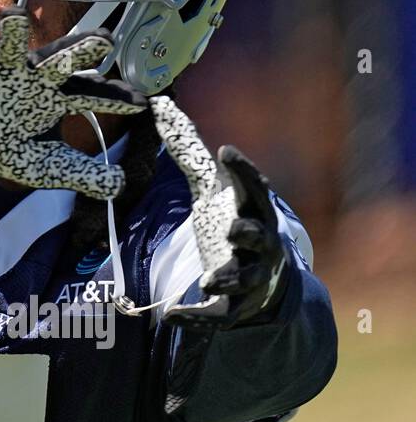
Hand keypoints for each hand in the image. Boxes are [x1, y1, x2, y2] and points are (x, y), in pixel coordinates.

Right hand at [0, 9, 146, 199]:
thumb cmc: (7, 146)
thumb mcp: (46, 167)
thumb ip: (82, 174)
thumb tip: (120, 184)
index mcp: (56, 97)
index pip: (91, 94)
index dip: (114, 98)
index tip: (141, 104)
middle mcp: (34, 76)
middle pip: (62, 58)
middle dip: (82, 47)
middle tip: (104, 40)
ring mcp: (3, 68)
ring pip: (12, 40)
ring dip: (13, 28)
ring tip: (15, 19)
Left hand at [151, 95, 287, 329]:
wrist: (263, 282)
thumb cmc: (234, 223)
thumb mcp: (213, 188)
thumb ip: (188, 151)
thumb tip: (159, 104)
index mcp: (253, 211)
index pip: (253, 188)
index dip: (243, 170)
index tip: (225, 151)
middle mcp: (258, 244)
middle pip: (259, 236)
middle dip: (249, 232)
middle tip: (233, 228)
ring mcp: (248, 278)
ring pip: (243, 280)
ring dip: (227, 279)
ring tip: (209, 279)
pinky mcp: (233, 307)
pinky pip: (217, 315)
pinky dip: (197, 317)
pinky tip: (173, 315)